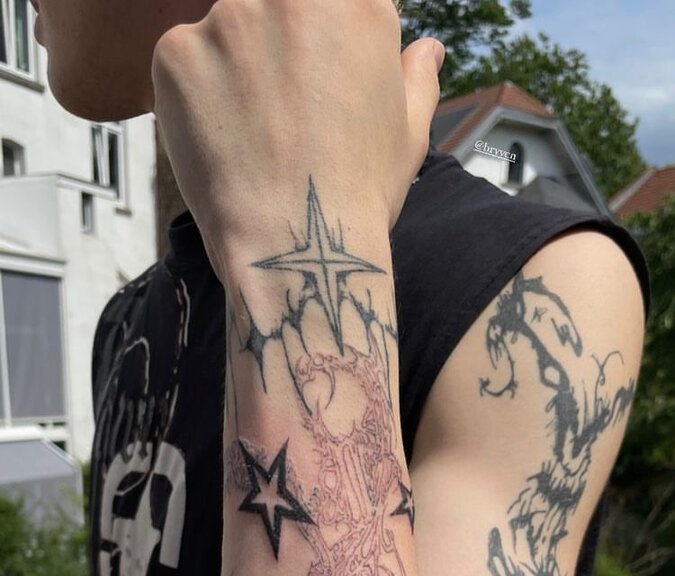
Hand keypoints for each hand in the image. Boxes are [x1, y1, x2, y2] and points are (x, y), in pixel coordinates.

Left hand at [150, 0, 443, 283]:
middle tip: (274, 114)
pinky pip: (182, 62)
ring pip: (223, 33)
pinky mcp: (178, 51)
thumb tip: (427, 50)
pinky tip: (218, 143)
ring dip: (231, 72)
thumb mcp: (408, 135)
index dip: (316, 49)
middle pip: (270, 9)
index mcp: (356, 2)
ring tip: (248, 136)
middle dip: (270, 53)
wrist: (294, 243)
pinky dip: (193, 98)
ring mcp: (230, 18)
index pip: (325, 6)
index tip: (309, 87)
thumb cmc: (358, 196)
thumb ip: (416, 79)